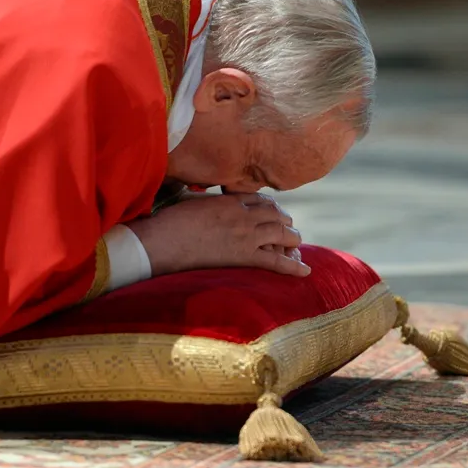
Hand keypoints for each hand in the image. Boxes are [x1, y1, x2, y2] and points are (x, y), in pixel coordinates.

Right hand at [127, 193, 309, 277]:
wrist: (162, 241)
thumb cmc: (167, 223)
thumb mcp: (187, 201)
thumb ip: (200, 199)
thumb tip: (196, 197)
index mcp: (228, 199)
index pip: (259, 200)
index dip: (270, 206)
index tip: (273, 211)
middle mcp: (242, 214)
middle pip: (275, 215)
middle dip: (285, 220)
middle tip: (289, 227)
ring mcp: (245, 235)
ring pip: (281, 233)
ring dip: (293, 239)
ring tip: (297, 243)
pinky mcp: (244, 256)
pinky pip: (276, 261)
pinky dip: (293, 266)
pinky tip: (305, 270)